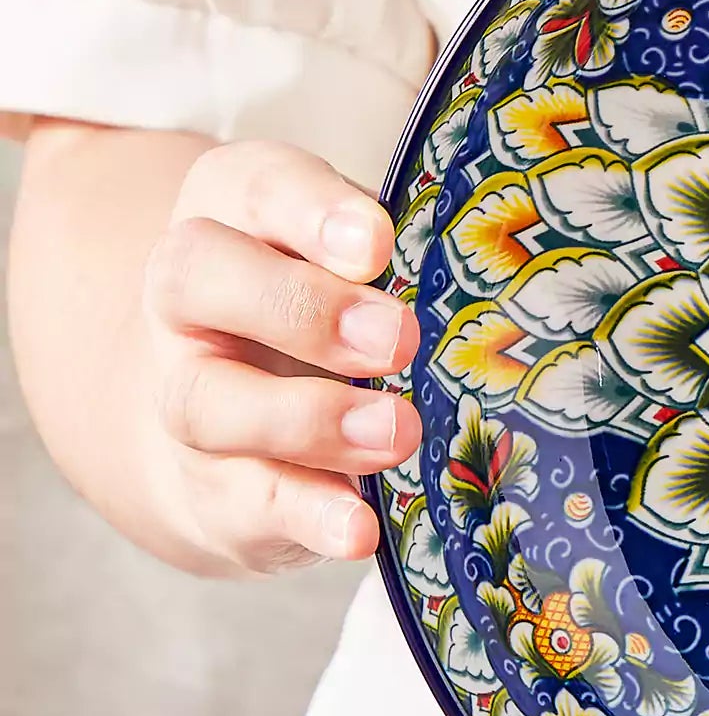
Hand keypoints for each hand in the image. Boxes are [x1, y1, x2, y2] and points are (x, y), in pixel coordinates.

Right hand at [139, 140, 419, 572]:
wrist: (237, 424)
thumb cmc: (337, 305)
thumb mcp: (364, 259)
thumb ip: (411, 257)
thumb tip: (511, 288)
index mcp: (238, 214)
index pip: (259, 187)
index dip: (314, 212)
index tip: (377, 243)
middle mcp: (191, 301)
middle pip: (196, 278)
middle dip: (302, 308)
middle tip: (395, 339)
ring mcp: (192, 397)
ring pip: (205, 402)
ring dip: (307, 419)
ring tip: (397, 433)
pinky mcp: (214, 489)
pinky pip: (246, 501)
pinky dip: (305, 516)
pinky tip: (358, 528)